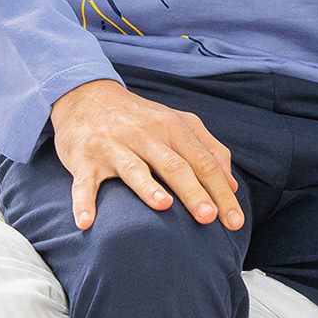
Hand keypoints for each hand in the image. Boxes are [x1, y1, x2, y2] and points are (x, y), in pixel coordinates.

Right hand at [50, 79, 245, 232]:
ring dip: (147, 187)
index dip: (220, 191)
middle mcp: (144, 135)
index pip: (202, 162)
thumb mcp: (176, 122)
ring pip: (134, 168)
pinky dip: (83, 202)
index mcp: (171, 127)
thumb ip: (207, 148)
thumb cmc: (139, 118)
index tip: (234, 220)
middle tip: (209, 217)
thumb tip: (232, 184)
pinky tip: (86, 222)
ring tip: (162, 205)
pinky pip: (84, 183)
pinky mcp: (84, 159)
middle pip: (174, 165)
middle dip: (193, 191)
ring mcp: (113, 147)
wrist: (86, 95)